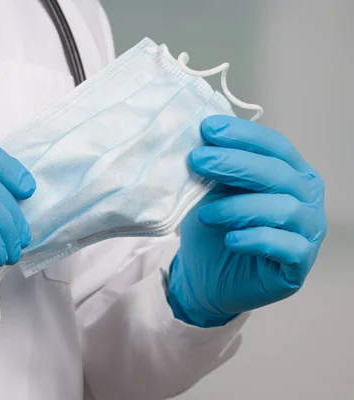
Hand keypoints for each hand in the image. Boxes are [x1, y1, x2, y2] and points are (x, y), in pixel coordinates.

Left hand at [167, 116, 326, 327]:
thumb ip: (216, 167)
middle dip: (235, 163)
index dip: (243, 134)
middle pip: (278, 173)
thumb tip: (202, 136)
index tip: (207, 128)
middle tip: (198, 161)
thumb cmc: (212, 227)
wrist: (204, 277)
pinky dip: (255, 239)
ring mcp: (308, 231)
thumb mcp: (211, 191)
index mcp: (291, 172)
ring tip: (205, 214)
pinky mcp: (299, 264)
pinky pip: (286, 247)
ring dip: (238, 207)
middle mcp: (307, 198)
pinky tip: (230, 239)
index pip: (274, 145)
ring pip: (284, 209)